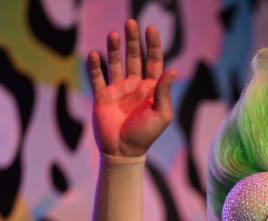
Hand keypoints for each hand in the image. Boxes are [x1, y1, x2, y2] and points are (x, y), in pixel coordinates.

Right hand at [86, 19, 176, 156]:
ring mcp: (117, 90)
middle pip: (134, 57)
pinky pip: (97, 77)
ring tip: (113, 34)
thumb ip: (164, 91)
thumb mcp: (161, 114)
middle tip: (131, 23)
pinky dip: (95, 66)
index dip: (152, 45)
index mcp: (151, 89)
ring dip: (114, 48)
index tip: (150, 28)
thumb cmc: (146, 135)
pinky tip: (94, 54)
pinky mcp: (102, 96)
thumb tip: (173, 70)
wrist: (123, 151)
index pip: (153, 61)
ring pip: (115, 63)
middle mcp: (134, 86)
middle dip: (133, 40)